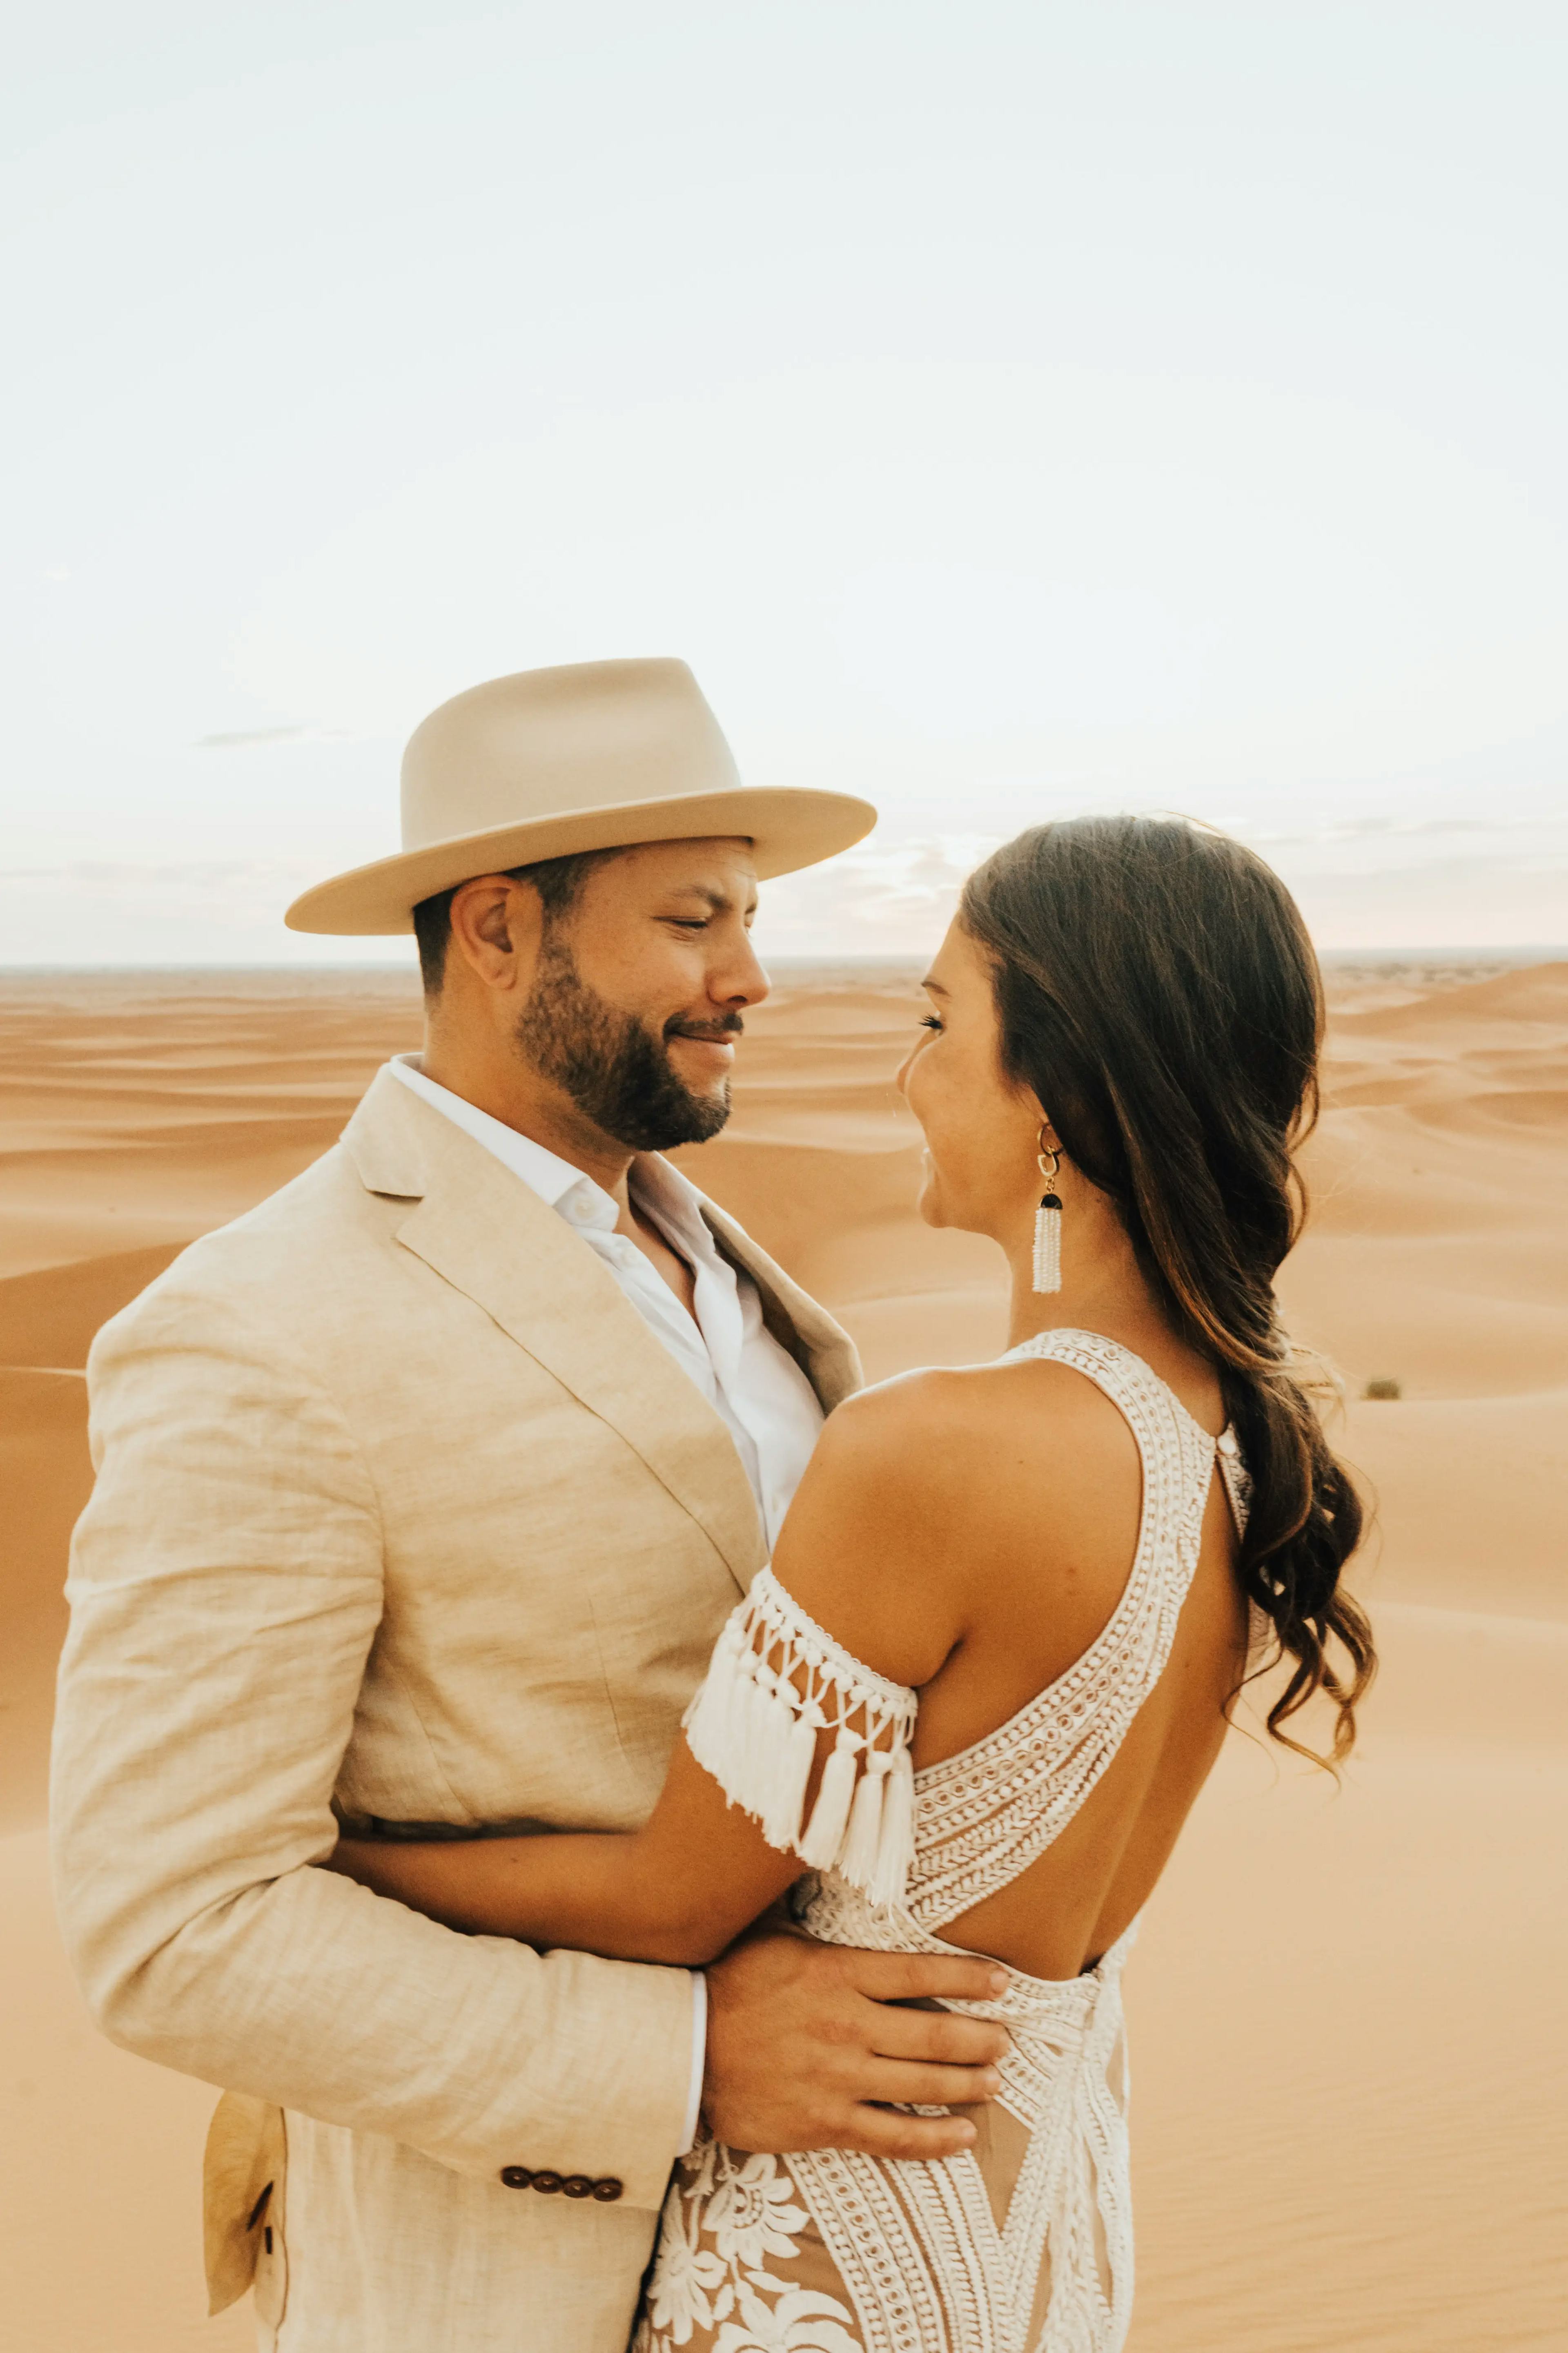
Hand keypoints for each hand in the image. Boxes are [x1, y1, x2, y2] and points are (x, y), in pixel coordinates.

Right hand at [702, 1926, 1009, 2160]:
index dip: (968, 1977)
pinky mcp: (824, 2123)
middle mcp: (847, 2025)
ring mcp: (838, 2078)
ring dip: (968, 2084)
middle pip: (935, 2032)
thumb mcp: (770, 1933)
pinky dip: (933, 2140)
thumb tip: (829, 1855)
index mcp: (837, 1973)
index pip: (919, 1970)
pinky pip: (892, 2136)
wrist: (682, 2051)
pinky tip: (962, 2135)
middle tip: (1006, 2040)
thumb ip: (811, 1910)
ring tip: (994, 2081)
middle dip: (980, 2038)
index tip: (1002, 1982)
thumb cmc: (727, 1983)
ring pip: (923, 2084)